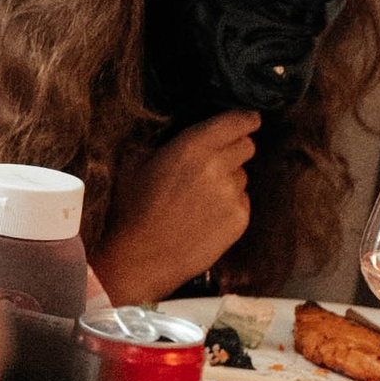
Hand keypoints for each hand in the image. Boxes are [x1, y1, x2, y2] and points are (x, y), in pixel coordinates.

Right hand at [92, 110, 259, 304]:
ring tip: (199, 200)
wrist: (138, 259)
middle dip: (234, 151)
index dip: (244, 121)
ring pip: (242, 177)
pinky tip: (203, 218)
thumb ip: (173, 143)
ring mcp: (231, 195)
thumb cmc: (132, 211)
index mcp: (192, 146)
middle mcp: (217, 167)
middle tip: (212, 165)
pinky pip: (242, 203)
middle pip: (247, 146)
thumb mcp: (138, 163)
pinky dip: (229, 207)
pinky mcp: (238, 220)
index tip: (247, 122)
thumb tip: (194, 132)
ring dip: (228, 181)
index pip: (239, 121)